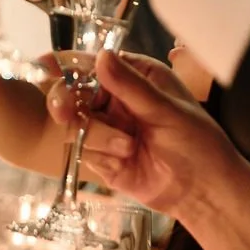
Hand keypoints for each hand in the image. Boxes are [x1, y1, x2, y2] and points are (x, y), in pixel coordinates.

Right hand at [50, 50, 241, 220]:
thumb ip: (132, 86)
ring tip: (127, 148)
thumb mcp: (167, 111)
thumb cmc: (198, 143)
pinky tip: (126, 161)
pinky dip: (100, 155)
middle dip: (66, 100)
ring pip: (76, 122)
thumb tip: (102, 56)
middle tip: (64, 112)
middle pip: (74, 91)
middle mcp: (117, 99)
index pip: (95, 63)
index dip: (68, 63)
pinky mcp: (102, 157)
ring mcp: (108, 128)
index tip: (44, 64)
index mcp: (136, 77)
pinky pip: (83, 150)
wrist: (204, 193)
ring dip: (97, 135)